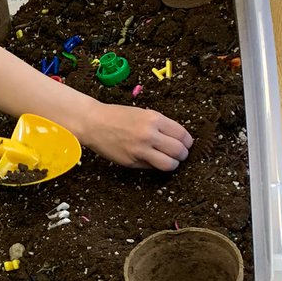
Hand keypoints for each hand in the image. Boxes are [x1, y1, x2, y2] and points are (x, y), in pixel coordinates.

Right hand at [78, 102, 192, 170]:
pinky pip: (152, 167)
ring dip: (173, 163)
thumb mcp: (143, 113)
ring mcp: (140, 150)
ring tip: (169, 160)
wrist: (94, 123)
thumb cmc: (117, 116)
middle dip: (182, 154)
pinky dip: (155, 165)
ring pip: (169, 164)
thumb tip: (177, 140)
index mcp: (154, 119)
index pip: (182, 135)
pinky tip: (151, 159)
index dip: (187, 142)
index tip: (186, 144)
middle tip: (179, 154)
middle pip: (179, 151)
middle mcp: (149, 135)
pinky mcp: (131, 161)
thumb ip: (160, 125)